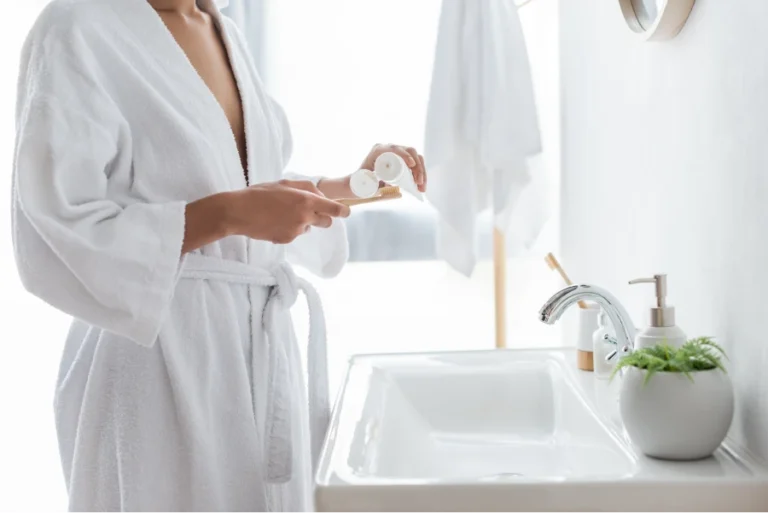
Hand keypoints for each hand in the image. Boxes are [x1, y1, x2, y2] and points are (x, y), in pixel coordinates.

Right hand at [229, 179, 349, 243]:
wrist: (238, 212)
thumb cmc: (260, 194)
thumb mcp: (284, 183)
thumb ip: (306, 188)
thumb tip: (320, 196)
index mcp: (306, 200)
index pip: (334, 209)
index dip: (342, 211)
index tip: (346, 212)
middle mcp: (304, 217)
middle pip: (326, 222)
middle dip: (323, 217)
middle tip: (310, 211)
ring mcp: (296, 231)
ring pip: (308, 228)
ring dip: (302, 222)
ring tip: (282, 214)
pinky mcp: (286, 240)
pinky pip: (295, 234)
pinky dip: (289, 229)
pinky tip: (274, 222)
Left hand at [360, 143, 426, 192]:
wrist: (358, 183)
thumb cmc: (359, 181)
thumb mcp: (361, 181)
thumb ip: (366, 183)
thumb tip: (380, 186)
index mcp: (378, 150)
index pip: (394, 148)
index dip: (405, 155)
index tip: (411, 165)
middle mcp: (389, 148)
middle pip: (409, 152)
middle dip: (418, 167)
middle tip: (419, 183)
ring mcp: (397, 153)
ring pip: (416, 158)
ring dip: (422, 172)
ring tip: (422, 188)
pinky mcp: (403, 160)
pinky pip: (416, 163)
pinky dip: (421, 173)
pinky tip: (422, 184)